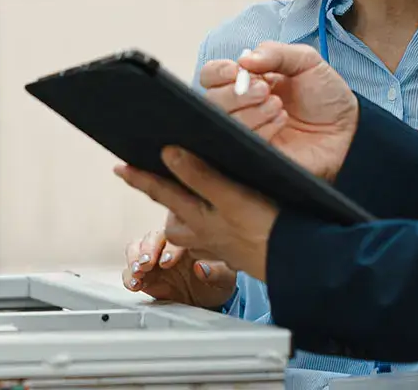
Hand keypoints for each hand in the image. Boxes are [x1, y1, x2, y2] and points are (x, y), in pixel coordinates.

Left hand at [117, 147, 277, 283]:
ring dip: (190, 211)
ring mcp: (219, 244)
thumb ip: (198, 176)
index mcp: (196, 220)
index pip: (160, 193)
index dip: (138, 178)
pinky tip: (225, 216)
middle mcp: (202, 234)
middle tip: (158, 180)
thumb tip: (168, 153)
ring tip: (193, 195)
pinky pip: (213, 234)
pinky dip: (211, 222)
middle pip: (174, 214)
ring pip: (193, 226)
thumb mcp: (230, 198)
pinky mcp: (236, 249)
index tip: (119, 168)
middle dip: (165, 197)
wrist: (298, 263)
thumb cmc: (266, 233)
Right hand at [121, 223, 236, 308]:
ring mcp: (154, 258)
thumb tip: (202, 268)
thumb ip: (217, 272)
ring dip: (134, 258)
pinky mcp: (144, 275)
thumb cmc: (217, 282)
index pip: (176, 236)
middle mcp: (169, 245)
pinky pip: (129, 270)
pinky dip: (128, 276)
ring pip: (136, 247)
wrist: (207, 300)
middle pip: (152, 236)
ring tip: (138, 272)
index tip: (167, 262)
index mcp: (189, 240)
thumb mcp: (225, 279)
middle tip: (147, 263)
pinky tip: (134, 284)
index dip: (170, 248)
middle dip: (147, 249)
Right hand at [198, 41, 359, 181]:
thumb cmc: (325, 95)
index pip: (211, 76)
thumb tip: (245, 59)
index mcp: (245, 81)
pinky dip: (262, 129)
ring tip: (278, 105)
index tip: (236, 70)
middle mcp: (240, 108)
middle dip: (234, 94)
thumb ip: (276, 53)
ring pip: (225, 124)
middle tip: (263, 89)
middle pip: (210, 101)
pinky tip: (282, 121)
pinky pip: (245, 144)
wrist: (349, 128)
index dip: (217, 72)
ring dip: (251, 111)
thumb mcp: (306, 61)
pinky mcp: (257, 156)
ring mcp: (246, 134)